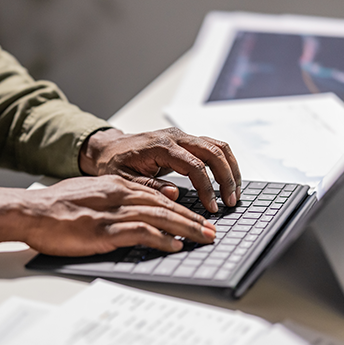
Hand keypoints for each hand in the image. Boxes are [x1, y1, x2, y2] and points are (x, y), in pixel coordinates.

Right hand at [0, 175, 215, 255]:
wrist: (31, 210)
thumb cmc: (54, 205)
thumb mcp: (88, 192)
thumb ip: (114, 195)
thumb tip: (135, 204)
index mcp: (115, 186)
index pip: (156, 195)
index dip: (180, 207)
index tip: (195, 218)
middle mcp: (118, 195)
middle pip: (164, 204)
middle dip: (191, 218)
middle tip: (210, 230)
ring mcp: (111, 212)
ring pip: (159, 216)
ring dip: (185, 228)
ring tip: (203, 238)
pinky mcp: (103, 230)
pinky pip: (140, 232)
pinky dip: (161, 239)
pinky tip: (174, 245)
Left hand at [79, 128, 241, 212]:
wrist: (109, 148)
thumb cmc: (114, 163)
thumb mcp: (124, 179)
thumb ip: (148, 186)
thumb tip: (174, 194)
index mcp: (161, 146)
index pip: (195, 166)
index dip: (206, 188)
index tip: (211, 207)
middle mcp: (176, 137)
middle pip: (213, 152)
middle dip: (226, 178)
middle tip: (230, 202)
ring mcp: (183, 137)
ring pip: (218, 146)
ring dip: (230, 169)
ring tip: (234, 193)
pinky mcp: (186, 141)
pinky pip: (213, 147)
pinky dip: (225, 163)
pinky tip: (227, 181)